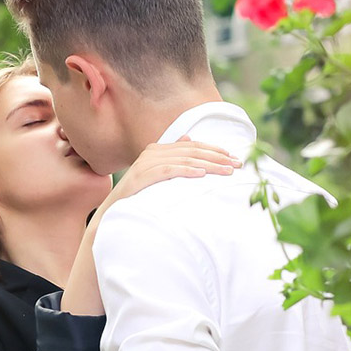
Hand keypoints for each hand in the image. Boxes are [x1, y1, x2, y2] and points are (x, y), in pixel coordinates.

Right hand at [96, 136, 240, 220]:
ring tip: (226, 171)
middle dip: (217, 157)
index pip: (193, 145)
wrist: (112, 212)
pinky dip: (186, 171)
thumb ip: (172, 157)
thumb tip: (188, 138)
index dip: (215, 150)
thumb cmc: (138, 196)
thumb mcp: (157, 174)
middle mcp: (152, 152)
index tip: (235, 158)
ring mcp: (145, 163)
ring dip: (208, 164)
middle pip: (192, 150)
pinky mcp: (141, 176)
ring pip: (184, 159)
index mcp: (158, 149)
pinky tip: (201, 174)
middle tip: (237, 165)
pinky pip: (168, 171)